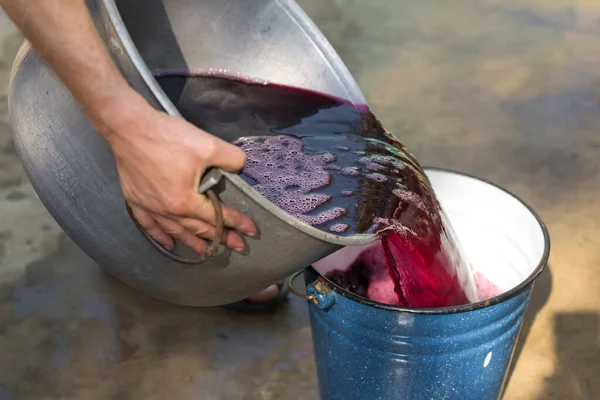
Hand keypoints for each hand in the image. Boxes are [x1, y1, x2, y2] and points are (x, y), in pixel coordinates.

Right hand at [96, 93, 256, 254]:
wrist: (128, 127)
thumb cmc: (167, 136)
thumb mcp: (208, 145)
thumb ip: (231, 159)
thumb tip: (242, 167)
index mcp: (186, 201)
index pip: (217, 216)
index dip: (236, 223)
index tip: (250, 231)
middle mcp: (167, 210)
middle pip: (199, 229)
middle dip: (220, 238)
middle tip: (237, 246)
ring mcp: (150, 207)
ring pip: (176, 231)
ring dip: (193, 243)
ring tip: (207, 253)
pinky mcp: (135, 200)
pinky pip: (149, 225)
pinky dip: (160, 236)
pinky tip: (168, 245)